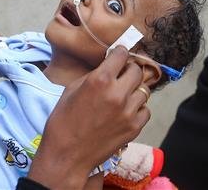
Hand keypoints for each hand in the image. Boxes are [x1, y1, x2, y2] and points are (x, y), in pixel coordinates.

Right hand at [28, 46, 150, 188]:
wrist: (66, 155)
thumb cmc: (63, 121)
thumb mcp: (71, 90)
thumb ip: (93, 76)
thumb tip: (107, 68)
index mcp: (100, 80)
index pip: (121, 55)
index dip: (119, 53)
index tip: (118, 55)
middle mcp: (118, 93)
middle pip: (136, 71)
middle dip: (128, 70)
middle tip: (121, 75)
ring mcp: (128, 112)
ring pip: (143, 91)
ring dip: (133, 90)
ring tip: (122, 96)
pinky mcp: (134, 128)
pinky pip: (145, 111)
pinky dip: (137, 109)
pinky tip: (125, 112)